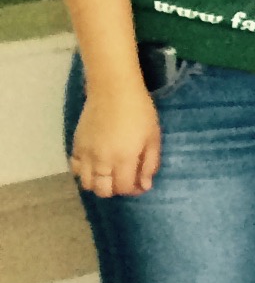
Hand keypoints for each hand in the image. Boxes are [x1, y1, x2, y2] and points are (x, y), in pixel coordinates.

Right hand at [70, 80, 158, 198]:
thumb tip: (145, 185)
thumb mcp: (153, 138)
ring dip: (98, 183)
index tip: (141, 184)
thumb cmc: (140, 112)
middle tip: (125, 179)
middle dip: (116, 190)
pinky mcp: (75, 145)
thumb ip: (149, 164)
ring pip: (86, 183)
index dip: (134, 190)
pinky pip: (74, 168)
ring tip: (110, 173)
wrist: (113, 91)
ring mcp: (85, 154)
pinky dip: (83, 172)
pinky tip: (94, 164)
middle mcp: (101, 161)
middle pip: (103, 191)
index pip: (124, 188)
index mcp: (123, 159)